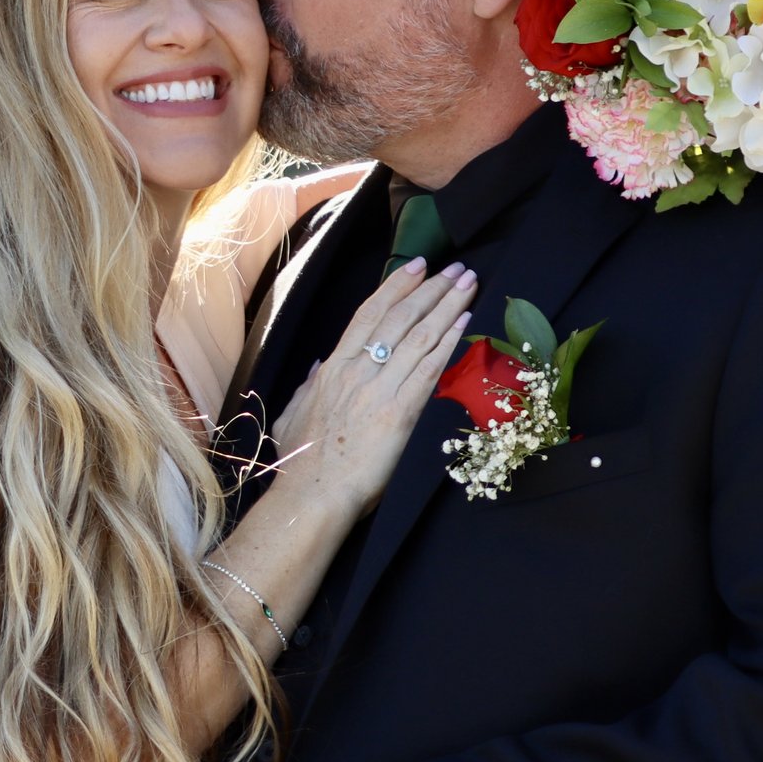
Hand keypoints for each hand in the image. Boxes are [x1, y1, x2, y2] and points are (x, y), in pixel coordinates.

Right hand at [269, 259, 475, 524]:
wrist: (312, 495)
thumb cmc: (301, 462)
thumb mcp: (293, 414)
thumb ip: (308, 386)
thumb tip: (318, 364)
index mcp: (333, 368)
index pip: (369, 314)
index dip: (396, 286)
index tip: (418, 266)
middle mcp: (357, 370)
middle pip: (400, 317)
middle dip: (431, 288)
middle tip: (457, 269)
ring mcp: (379, 389)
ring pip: (419, 336)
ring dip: (447, 306)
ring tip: (469, 285)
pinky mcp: (400, 413)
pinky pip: (429, 369)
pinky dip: (448, 342)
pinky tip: (464, 323)